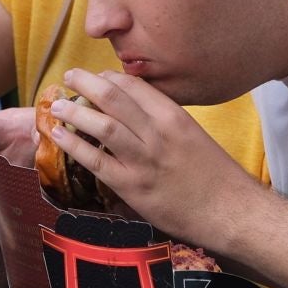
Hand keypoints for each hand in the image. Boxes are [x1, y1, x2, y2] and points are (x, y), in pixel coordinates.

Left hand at [43, 67, 261, 245]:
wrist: (230, 210)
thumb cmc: (215, 175)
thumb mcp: (193, 135)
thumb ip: (165, 122)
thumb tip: (136, 112)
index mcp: (174, 116)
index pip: (135, 85)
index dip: (110, 77)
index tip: (96, 77)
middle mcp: (158, 132)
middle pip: (113, 97)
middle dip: (85, 82)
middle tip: (69, 77)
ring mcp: (144, 160)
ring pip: (101, 125)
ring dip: (74, 112)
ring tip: (56, 105)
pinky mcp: (132, 186)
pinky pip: (95, 161)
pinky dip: (73, 146)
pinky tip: (58, 137)